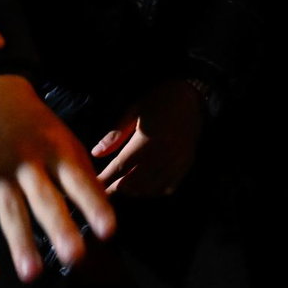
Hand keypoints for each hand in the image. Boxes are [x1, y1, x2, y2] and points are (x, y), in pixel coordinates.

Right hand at [0, 74, 116, 284]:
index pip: (78, 180)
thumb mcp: (64, 140)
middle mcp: (27, 164)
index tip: (109, 230)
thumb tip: (102, 212)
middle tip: (74, 256)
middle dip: (59, 227)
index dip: (94, 204)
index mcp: (55, 150)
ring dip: (21, 244)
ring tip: (32, 274)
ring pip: (11, 213)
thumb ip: (82, 174)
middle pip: (45, 198)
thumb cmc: (37, 128)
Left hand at [91, 79, 204, 196]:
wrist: (193, 97)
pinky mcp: (186, 165)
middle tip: (103, 190)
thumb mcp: (134, 111)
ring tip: (120, 188)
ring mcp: (176, 163)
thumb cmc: (159, 100)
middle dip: (116, 188)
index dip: (105, 179)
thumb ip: (116, 135)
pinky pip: (167, 187)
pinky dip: (153, 191)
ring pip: (150, 188)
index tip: (94, 186)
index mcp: (147, 141)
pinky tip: (144, 187)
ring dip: (133, 191)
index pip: (121, 167)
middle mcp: (163, 156)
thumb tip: (96, 153)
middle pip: (134, 182)